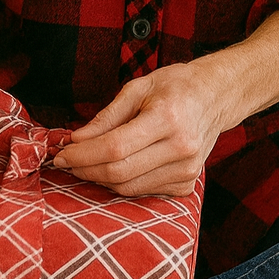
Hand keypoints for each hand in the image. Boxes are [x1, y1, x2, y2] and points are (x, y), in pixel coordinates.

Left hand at [51, 8, 278, 196]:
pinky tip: (116, 167)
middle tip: (66, 159)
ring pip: (127, 188)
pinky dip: (122, 183)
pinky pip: (142, 192)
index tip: (60, 152)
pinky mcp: (187, 185)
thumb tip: (74, 140)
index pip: (115, 148)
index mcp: (169, 118)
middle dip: (85, 169)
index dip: (82, 154)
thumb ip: (106, 116)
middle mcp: (182, 148)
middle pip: (119, 173)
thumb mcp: (138, 87)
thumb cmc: (176, 86)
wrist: (217, 97)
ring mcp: (187, 171)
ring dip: (99, 178)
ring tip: (87, 162)